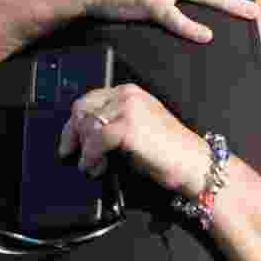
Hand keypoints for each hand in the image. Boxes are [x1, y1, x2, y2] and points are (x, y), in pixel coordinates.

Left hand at [57, 83, 207, 196]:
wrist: (192, 163)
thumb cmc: (168, 150)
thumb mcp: (137, 127)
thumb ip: (114, 122)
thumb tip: (84, 135)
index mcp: (130, 92)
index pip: (89, 99)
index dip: (74, 122)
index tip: (69, 141)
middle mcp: (127, 95)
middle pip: (83, 109)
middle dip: (73, 134)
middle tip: (70, 154)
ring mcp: (128, 109)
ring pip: (87, 126)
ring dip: (84, 150)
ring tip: (91, 167)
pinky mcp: (127, 127)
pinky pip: (95, 141)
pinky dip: (90, 157)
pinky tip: (95, 168)